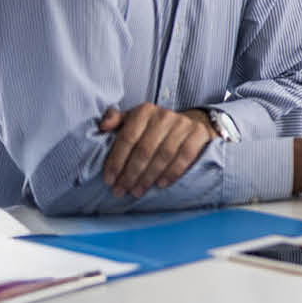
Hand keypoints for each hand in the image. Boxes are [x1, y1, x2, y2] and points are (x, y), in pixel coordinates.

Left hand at [98, 103, 213, 195]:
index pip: (127, 138)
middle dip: (131, 173)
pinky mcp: (199, 134)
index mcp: (144, 111)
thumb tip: (102, 126)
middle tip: (121, 190)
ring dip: (149, 176)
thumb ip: (116, 121)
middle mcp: (164, 115)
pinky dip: (172, 172)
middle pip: (144, 149)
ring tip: (138, 191)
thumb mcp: (134, 120)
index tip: (109, 179)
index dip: (116, 160)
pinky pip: (185, 156)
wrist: (192, 123)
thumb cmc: (156, 127)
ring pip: (163, 155)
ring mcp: (183, 124)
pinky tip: (161, 184)